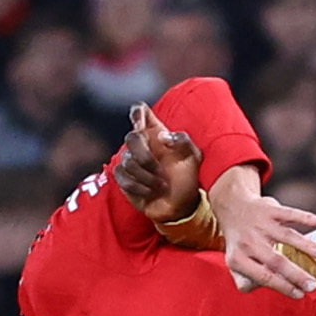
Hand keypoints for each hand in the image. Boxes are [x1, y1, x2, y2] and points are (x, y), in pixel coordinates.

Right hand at [116, 102, 204, 223]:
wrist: (180, 205)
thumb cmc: (186, 177)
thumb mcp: (193, 157)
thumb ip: (183, 141)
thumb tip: (163, 137)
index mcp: (156, 133)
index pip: (139, 111)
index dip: (137, 113)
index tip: (142, 126)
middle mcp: (141, 144)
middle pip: (131, 137)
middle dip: (146, 157)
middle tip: (161, 171)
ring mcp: (130, 160)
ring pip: (128, 161)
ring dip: (147, 177)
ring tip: (161, 185)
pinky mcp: (123, 177)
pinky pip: (123, 177)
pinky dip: (139, 187)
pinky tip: (150, 192)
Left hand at [209, 168, 315, 298]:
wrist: (232, 207)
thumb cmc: (240, 242)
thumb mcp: (235, 264)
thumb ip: (246, 281)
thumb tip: (268, 288)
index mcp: (239, 259)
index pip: (264, 277)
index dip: (283, 287)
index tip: (300, 294)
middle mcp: (249, 242)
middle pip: (277, 261)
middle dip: (297, 275)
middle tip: (313, 285)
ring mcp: (260, 224)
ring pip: (286, 236)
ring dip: (307, 245)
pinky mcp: (269, 209)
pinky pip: (288, 213)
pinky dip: (303, 217)